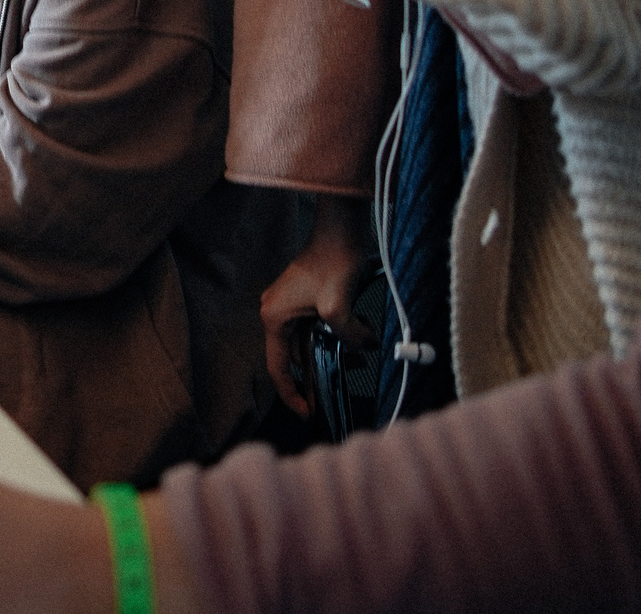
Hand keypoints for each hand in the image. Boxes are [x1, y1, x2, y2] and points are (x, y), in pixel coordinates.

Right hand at [259, 194, 373, 415]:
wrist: (339, 229)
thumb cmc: (333, 262)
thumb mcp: (340, 307)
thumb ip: (351, 337)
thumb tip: (366, 347)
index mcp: (274, 317)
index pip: (278, 368)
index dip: (292, 394)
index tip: (308, 412)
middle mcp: (277, 312)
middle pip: (292, 357)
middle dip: (314, 375)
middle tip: (331, 399)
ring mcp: (290, 304)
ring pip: (307, 342)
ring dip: (328, 355)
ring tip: (353, 365)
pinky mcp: (304, 298)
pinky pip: (316, 328)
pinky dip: (333, 338)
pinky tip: (355, 342)